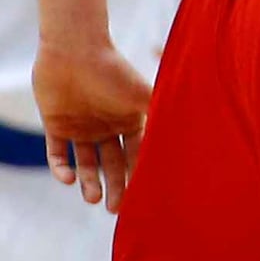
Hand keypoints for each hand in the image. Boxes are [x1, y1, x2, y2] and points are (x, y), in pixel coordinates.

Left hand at [35, 37, 149, 206]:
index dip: (138, 175)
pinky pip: (57, 153)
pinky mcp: (56, 125)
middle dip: (114, 187)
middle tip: (114, 210)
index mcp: (130, 121)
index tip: (141, 197)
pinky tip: (68, 179)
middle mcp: (107, 127)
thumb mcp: (143, 95)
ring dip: (88, 182)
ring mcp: (81, 127)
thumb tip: (202, 129)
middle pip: (112, 164)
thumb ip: (164, 115)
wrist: (75, 49)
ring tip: (92, 198)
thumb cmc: (113, 70)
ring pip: (85, 162)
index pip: (137, 154)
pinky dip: (61, 168)